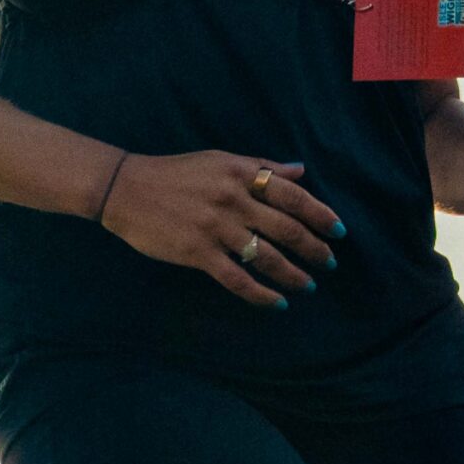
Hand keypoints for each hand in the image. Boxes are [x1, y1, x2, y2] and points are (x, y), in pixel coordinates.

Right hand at [99, 151, 342, 308]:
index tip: (338, 231)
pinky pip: (237, 279)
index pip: (293, 197)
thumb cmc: (173, 173)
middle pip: (287, 229)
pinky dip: (261, 294)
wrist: (125, 189)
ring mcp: (216, 229)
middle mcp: (234, 201)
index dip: (320, 215)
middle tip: (330, 263)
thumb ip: (260, 166)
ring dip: (293, 275)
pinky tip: (277, 303)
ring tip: (308, 286)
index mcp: (241, 175)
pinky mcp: (197, 253)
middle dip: (314, 249)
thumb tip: (300, 171)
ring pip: (267, 257)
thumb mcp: (219, 160)